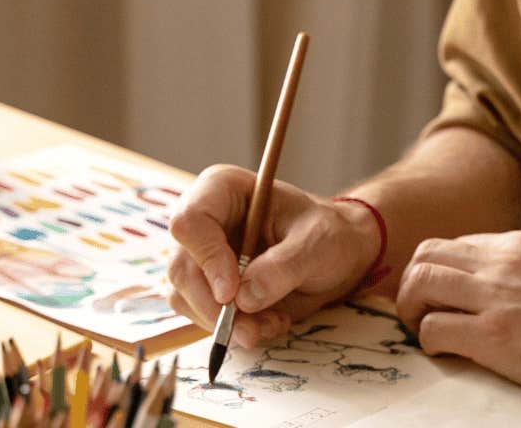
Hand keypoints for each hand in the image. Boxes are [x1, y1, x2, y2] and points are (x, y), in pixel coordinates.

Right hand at [166, 164, 381, 346]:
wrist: (338, 256)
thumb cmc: (329, 234)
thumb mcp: (318, 243)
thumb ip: (283, 267)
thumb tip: (244, 299)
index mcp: (224, 191)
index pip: (190, 222)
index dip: (206, 259)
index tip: (231, 294)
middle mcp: (205, 222)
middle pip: (182, 268)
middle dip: (215, 307)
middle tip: (252, 328)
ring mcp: (203, 256)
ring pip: (186, 298)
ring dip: (227, 323)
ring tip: (273, 321)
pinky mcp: (208, 287)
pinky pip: (201, 316)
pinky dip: (232, 329)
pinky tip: (267, 322)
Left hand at [395, 230, 520, 410]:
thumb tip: (502, 290)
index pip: (455, 245)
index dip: (438, 273)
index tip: (439, 299)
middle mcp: (502, 261)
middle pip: (426, 256)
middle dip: (413, 286)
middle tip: (419, 315)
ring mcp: (496, 296)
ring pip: (419, 283)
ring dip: (411, 310)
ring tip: (423, 333)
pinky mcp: (494, 336)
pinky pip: (433, 330)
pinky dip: (428, 342)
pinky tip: (447, 355)